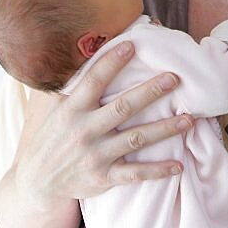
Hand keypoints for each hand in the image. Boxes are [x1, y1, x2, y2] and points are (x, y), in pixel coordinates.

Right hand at [16, 41, 193, 201]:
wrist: (38, 182)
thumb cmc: (54, 137)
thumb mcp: (57, 108)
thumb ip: (76, 85)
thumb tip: (94, 52)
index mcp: (72, 109)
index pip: (94, 80)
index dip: (112, 61)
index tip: (132, 45)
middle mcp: (85, 130)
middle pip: (123, 107)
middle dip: (150, 92)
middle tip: (174, 78)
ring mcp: (96, 155)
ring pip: (136, 139)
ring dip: (165, 129)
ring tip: (189, 119)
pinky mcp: (104, 177)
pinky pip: (135, 173)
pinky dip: (157, 171)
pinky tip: (178, 166)